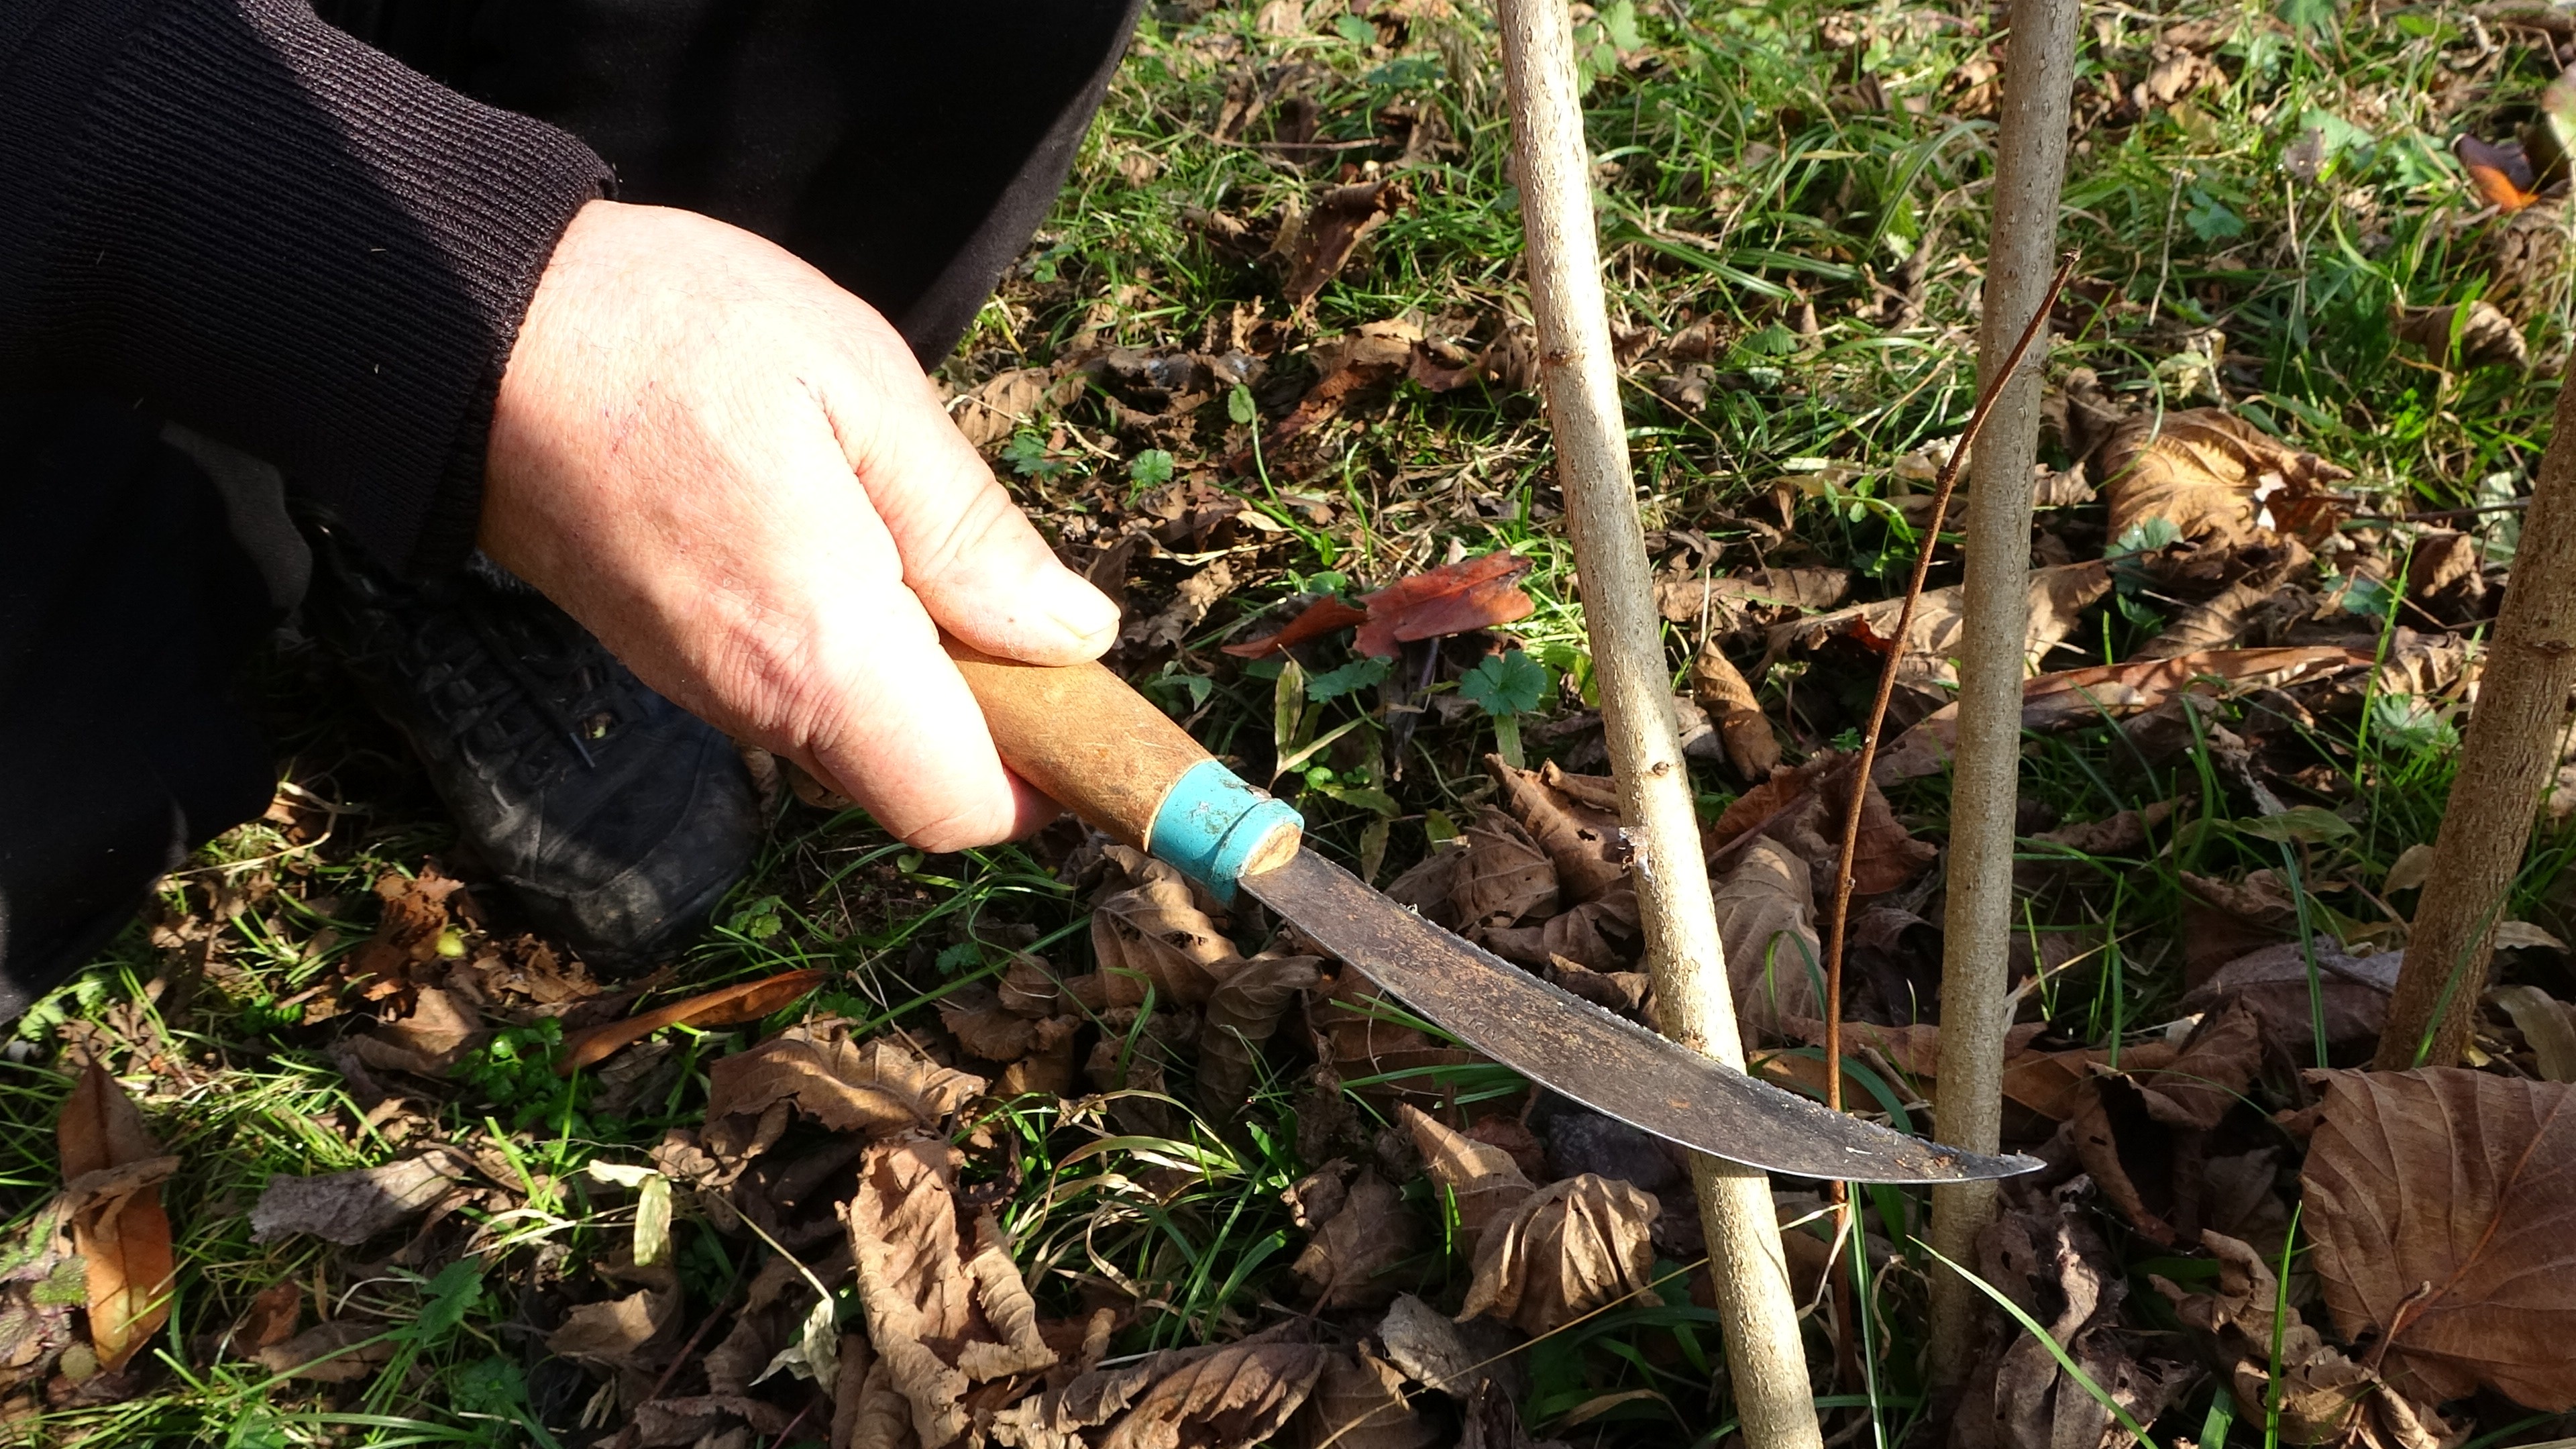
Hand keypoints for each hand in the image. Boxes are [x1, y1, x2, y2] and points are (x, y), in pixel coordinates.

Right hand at [480, 200, 1118, 849]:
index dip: (1042, 779)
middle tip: (1006, 597)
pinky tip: (847, 548)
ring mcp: (699, 691)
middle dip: (990, 727)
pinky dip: (851, 660)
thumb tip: (1073, 636)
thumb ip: (970, 529)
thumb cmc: (666, 331)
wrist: (459, 323)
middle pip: (913, 786)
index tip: (1081, 700)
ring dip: (919, 687)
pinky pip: (793, 701)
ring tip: (918, 548)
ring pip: (855, 744)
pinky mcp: (665, 660)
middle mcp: (754, 705)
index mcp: (819, 651)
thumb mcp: (861, 387)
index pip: (959, 806)